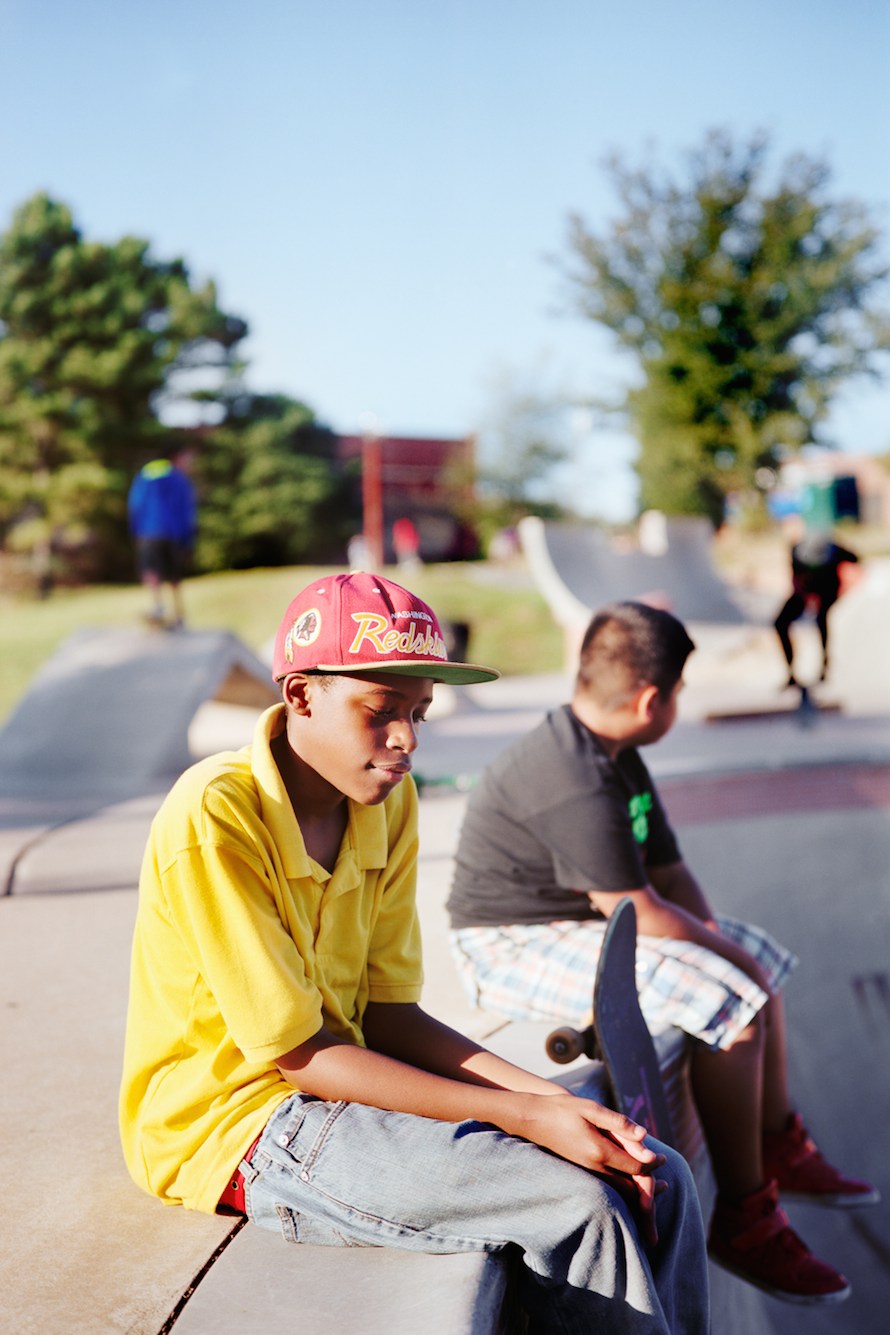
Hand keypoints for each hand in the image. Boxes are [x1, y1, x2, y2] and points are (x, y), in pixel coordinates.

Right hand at [507, 1092, 667, 1243]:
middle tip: (667, 1186)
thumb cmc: (562, 1109)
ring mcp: (586, 1171)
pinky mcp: (581, 1171)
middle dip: (649, 1187)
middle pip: (629, 1186)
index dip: (652, 1164)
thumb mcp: (591, 1109)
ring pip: (618, 1189)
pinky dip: (623, 1187)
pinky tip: (628, 1181)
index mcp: (599, 1151)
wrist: (532, 1119)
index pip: (635, 1166)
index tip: (664, 1159)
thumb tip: (644, 1134)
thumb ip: (618, 1122)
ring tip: (654, 1189)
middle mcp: (594, 1167)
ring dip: (636, 1191)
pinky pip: (607, 1185)